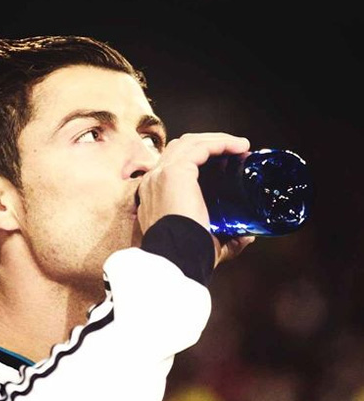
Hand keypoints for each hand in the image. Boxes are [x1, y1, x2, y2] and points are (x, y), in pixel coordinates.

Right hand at [136, 132, 254, 266]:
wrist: (177, 260)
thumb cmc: (189, 255)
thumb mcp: (208, 242)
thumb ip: (226, 238)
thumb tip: (247, 236)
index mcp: (155, 195)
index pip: (174, 164)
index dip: (201, 159)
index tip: (227, 164)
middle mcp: (153, 181)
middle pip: (180, 148)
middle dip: (209, 145)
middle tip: (235, 152)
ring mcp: (161, 174)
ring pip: (189, 142)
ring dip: (217, 140)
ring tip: (241, 146)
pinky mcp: (175, 171)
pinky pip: (200, 147)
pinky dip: (221, 143)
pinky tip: (239, 147)